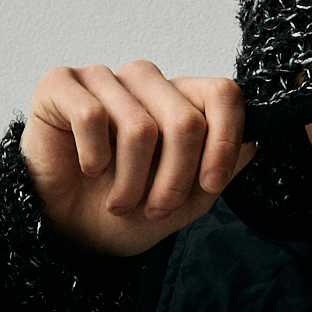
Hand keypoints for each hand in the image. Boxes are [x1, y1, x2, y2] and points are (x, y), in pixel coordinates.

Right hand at [19, 63, 256, 256]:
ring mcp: (104, 78)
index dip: (224, 140)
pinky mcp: (61, 84)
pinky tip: (89, 171)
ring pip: (140, 126)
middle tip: (155, 211)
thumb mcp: (184, 203)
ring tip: (120, 204)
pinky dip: (94, 159)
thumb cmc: (127, 214)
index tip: (211, 184)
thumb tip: (250, 143)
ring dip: (132, 182)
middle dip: (174, 180)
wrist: (69, 232)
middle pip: (185, 120)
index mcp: (180, 101)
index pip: (223, 94)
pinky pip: (91, 116)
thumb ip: (218, 172)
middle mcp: (146, 82)